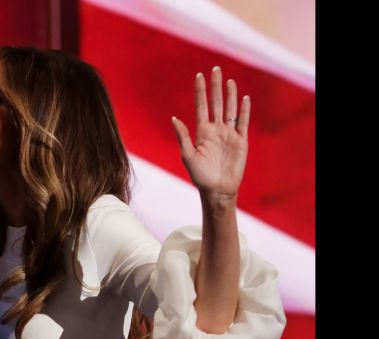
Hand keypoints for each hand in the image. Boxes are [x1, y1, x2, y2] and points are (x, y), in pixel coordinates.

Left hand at [171, 66, 250, 202]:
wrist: (217, 189)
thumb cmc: (200, 176)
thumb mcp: (188, 155)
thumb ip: (183, 136)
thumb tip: (174, 118)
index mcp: (202, 132)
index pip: (201, 106)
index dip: (200, 91)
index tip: (199, 76)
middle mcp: (215, 130)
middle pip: (215, 103)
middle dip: (215, 86)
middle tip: (215, 69)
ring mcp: (229, 134)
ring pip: (229, 109)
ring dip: (230, 95)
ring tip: (229, 80)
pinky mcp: (240, 141)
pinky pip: (243, 122)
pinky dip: (244, 111)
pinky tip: (244, 98)